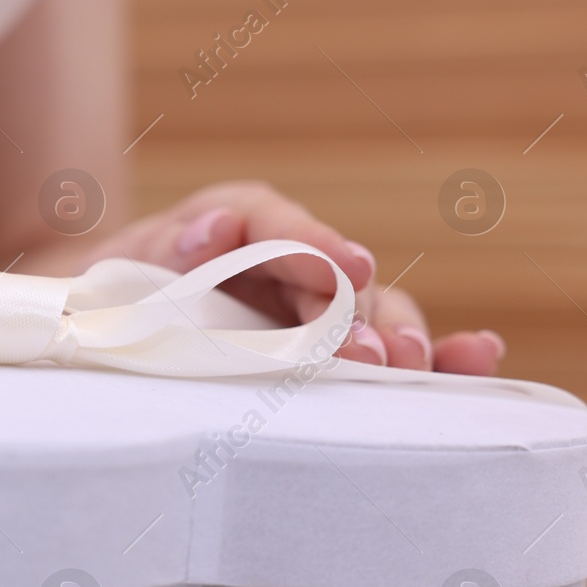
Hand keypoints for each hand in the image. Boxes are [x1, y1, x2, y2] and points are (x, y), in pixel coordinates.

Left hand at [80, 180, 504, 374]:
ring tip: (411, 367)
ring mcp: (320, 301)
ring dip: (399, 340)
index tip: (346, 267)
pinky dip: (434, 354)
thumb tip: (209, 233)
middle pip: (339, 281)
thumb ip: (166, 247)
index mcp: (241, 220)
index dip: (314, 248)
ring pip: (376, 314)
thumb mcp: (129, 262)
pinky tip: (476, 357)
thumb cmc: (118, 287)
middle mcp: (293, 253)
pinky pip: (387, 348)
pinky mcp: (335, 345)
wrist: (110, 320)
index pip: (281, 229)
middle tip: (370, 353)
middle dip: (357, 316)